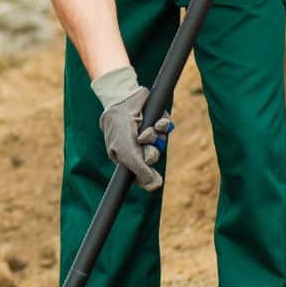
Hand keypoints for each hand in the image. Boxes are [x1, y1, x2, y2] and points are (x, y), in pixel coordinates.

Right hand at [92, 67, 171, 190]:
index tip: (154, 178)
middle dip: (152, 153)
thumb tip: (155, 186)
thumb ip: (140, 172)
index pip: (140, 172)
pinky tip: (157, 122)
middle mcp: (137, 146)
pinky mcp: (156, 120)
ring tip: (147, 130)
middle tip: (145, 146)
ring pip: (161, 143)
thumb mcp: (127, 154)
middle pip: (153, 157)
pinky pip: (166, 128)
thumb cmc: (119, 127)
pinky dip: (164, 126)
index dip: (147, 174)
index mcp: (125, 156)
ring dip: (156, 138)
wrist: (122, 99)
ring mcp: (147, 133)